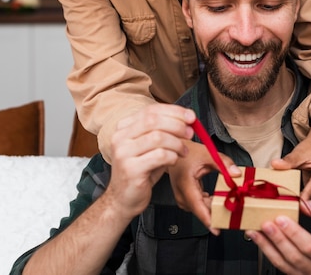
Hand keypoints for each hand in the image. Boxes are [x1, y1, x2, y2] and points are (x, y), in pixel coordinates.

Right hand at [105, 104, 195, 218]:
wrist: (123, 199)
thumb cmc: (141, 171)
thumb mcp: (151, 147)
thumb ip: (163, 132)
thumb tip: (188, 120)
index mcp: (124, 128)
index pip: (150, 110)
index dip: (174, 111)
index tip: (191, 116)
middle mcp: (120, 138)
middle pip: (153, 120)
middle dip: (177, 124)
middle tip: (190, 133)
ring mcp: (123, 153)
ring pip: (158, 137)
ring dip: (177, 143)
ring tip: (183, 151)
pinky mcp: (131, 169)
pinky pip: (159, 156)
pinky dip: (172, 156)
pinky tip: (175, 161)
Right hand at [168, 139, 239, 232]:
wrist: (175, 152)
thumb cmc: (189, 153)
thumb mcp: (208, 154)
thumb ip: (224, 163)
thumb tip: (236, 173)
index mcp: (186, 185)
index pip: (198, 207)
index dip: (208, 220)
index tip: (217, 230)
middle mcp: (182, 194)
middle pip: (201, 210)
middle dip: (216, 212)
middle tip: (233, 209)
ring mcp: (182, 198)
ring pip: (200, 209)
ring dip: (213, 207)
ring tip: (225, 199)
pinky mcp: (184, 198)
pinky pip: (198, 205)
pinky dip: (208, 203)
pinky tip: (216, 197)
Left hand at [245, 199, 310, 274]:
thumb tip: (304, 204)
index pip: (310, 247)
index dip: (294, 233)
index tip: (281, 219)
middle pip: (294, 256)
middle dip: (278, 239)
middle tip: (266, 224)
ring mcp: (303, 274)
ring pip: (282, 263)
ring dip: (266, 246)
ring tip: (255, 231)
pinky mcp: (293, 274)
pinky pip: (277, 264)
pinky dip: (265, 250)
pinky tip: (257, 239)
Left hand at [272, 108, 310, 199]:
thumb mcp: (300, 152)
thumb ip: (289, 160)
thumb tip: (276, 164)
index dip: (305, 195)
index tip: (295, 204)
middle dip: (306, 206)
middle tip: (289, 208)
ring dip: (306, 207)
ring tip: (290, 209)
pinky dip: (307, 204)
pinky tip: (295, 206)